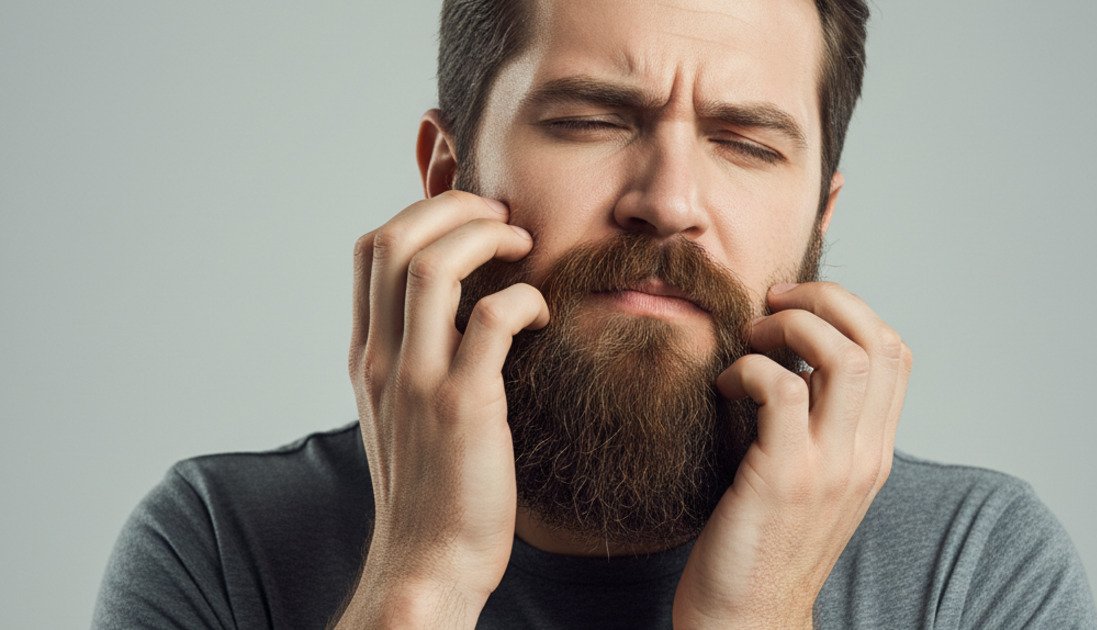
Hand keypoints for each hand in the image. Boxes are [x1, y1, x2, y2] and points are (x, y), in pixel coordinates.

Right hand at [334, 190, 548, 628]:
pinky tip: (543, 313)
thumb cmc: (429, 490)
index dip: (423, 213)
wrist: (429, 564)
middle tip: (501, 213)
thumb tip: (453, 308)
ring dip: (487, 236)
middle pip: (394, 240)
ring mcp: (418, 381)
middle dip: (452, 207)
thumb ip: (414, 358)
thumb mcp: (402, 414)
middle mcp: (382, 360)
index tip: (471, 219)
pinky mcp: (464, 407)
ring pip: (434, 266)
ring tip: (525, 243)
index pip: (370, 250)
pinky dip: (524, 298)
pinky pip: (491, 319)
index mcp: (367, 357)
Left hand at [672, 282, 911, 628]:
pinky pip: (782, 389)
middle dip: (825, 300)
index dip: (851, 311)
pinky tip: (726, 384)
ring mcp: (829, 467)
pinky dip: (751, 368)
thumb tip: (782, 353)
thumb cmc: (762, 541)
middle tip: (774, 301)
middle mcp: (864, 455)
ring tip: (752, 338)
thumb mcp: (805, 476)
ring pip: (843, 356)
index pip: (895, 354)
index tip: (799, 305)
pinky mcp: (784, 477)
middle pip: (878, 342)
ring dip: (790, 326)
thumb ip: (809, 422)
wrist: (746, 618)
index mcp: (872, 452)